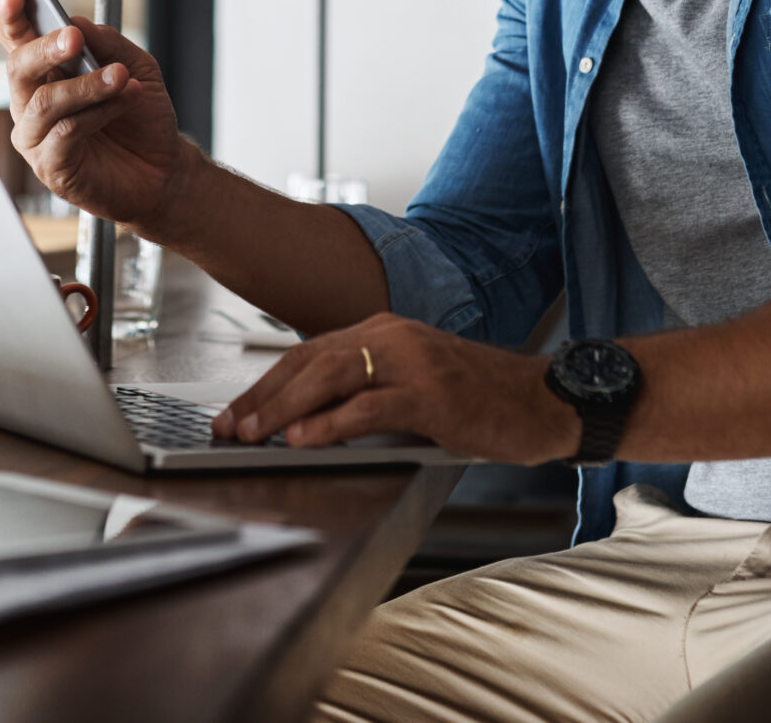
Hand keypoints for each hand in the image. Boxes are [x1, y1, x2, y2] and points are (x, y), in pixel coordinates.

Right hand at [0, 0, 202, 235]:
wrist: (164, 169)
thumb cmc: (141, 118)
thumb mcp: (136, 68)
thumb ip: (107, 44)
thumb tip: (76, 21)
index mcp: (45, 74)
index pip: (17, 40)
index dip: (11, 17)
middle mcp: (32, 103)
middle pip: (18, 68)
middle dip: (45, 48)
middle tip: (74, 38)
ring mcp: (36, 137)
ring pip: (44, 102)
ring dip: (85, 85)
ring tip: (120, 77)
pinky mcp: (50, 168)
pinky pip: (65, 133)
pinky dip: (97, 113)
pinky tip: (122, 104)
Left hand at [212, 313, 581, 464]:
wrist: (543, 401)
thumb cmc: (478, 399)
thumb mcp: (411, 386)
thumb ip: (363, 393)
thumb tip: (303, 422)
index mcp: (382, 330)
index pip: (307, 354)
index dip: (264, 386)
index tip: (232, 414)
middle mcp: (391, 336)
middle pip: (308, 362)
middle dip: (261, 398)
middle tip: (228, 427)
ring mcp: (412, 362)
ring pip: (330, 377)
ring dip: (284, 409)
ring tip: (253, 434)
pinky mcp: (432, 394)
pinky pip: (369, 406)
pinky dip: (331, 423)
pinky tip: (304, 440)